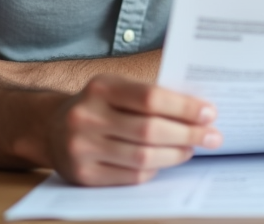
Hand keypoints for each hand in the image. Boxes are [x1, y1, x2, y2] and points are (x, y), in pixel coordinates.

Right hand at [44, 75, 221, 185]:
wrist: (51, 128)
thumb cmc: (99, 105)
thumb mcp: (117, 88)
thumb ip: (151, 95)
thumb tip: (199, 110)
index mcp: (100, 88)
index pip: (151, 98)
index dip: (184, 107)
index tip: (209, 113)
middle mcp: (87, 117)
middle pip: (149, 130)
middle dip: (188, 134)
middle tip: (213, 137)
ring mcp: (82, 149)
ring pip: (143, 157)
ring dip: (176, 154)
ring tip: (193, 148)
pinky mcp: (84, 175)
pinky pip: (131, 176)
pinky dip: (155, 168)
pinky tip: (168, 160)